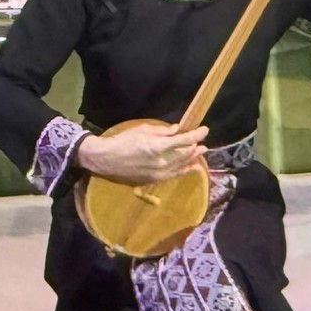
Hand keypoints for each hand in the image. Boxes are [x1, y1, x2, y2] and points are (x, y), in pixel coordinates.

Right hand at [79, 120, 208, 183]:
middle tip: (203, 142)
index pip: (184, 140)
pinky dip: (184, 171)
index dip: (197, 134)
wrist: (106, 160)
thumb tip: (177, 130)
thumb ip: (161, 131)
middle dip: (196, 147)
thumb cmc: (123, 141)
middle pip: (185, 154)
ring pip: (181, 166)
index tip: (205, 129)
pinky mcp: (153, 180)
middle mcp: (161, 161)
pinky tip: (191, 168)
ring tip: (201, 153)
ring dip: (193, 159)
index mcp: (158, 146)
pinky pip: (174, 175)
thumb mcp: (142, 130)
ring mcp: (158, 173)